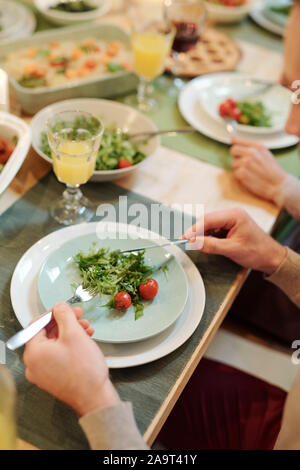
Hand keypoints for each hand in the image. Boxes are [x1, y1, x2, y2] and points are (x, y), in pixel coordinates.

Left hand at [23, 302, 119, 416]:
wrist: (94, 397)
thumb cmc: (84, 370)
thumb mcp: (74, 333)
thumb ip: (64, 315)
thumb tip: (59, 306)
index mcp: (33, 352)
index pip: (37, 324)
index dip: (54, 313)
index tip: (66, 309)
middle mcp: (33, 364)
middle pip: (46, 334)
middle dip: (65, 323)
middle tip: (80, 317)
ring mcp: (42, 373)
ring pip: (54, 345)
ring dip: (70, 334)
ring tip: (86, 330)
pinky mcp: (52, 378)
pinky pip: (57, 356)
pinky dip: (69, 347)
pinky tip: (84, 342)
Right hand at [183, 208, 286, 274]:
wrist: (271, 257)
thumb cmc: (256, 252)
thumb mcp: (232, 249)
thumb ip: (211, 245)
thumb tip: (192, 242)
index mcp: (234, 215)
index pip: (208, 220)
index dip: (194, 229)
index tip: (184, 238)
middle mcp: (232, 214)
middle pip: (207, 221)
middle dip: (197, 232)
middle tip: (187, 243)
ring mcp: (231, 219)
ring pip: (209, 226)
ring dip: (203, 236)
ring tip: (201, 247)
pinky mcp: (230, 226)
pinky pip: (214, 230)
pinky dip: (209, 238)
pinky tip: (209, 245)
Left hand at [230, 137, 285, 202]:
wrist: (278, 185)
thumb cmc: (271, 169)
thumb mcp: (265, 153)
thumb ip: (250, 146)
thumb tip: (232, 138)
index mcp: (257, 146)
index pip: (237, 141)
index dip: (236, 146)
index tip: (236, 149)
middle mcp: (251, 152)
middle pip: (233, 150)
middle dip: (237, 157)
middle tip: (245, 163)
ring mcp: (245, 163)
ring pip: (234, 163)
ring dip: (240, 168)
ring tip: (251, 172)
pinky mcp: (242, 173)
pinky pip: (236, 173)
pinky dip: (241, 177)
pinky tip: (250, 178)